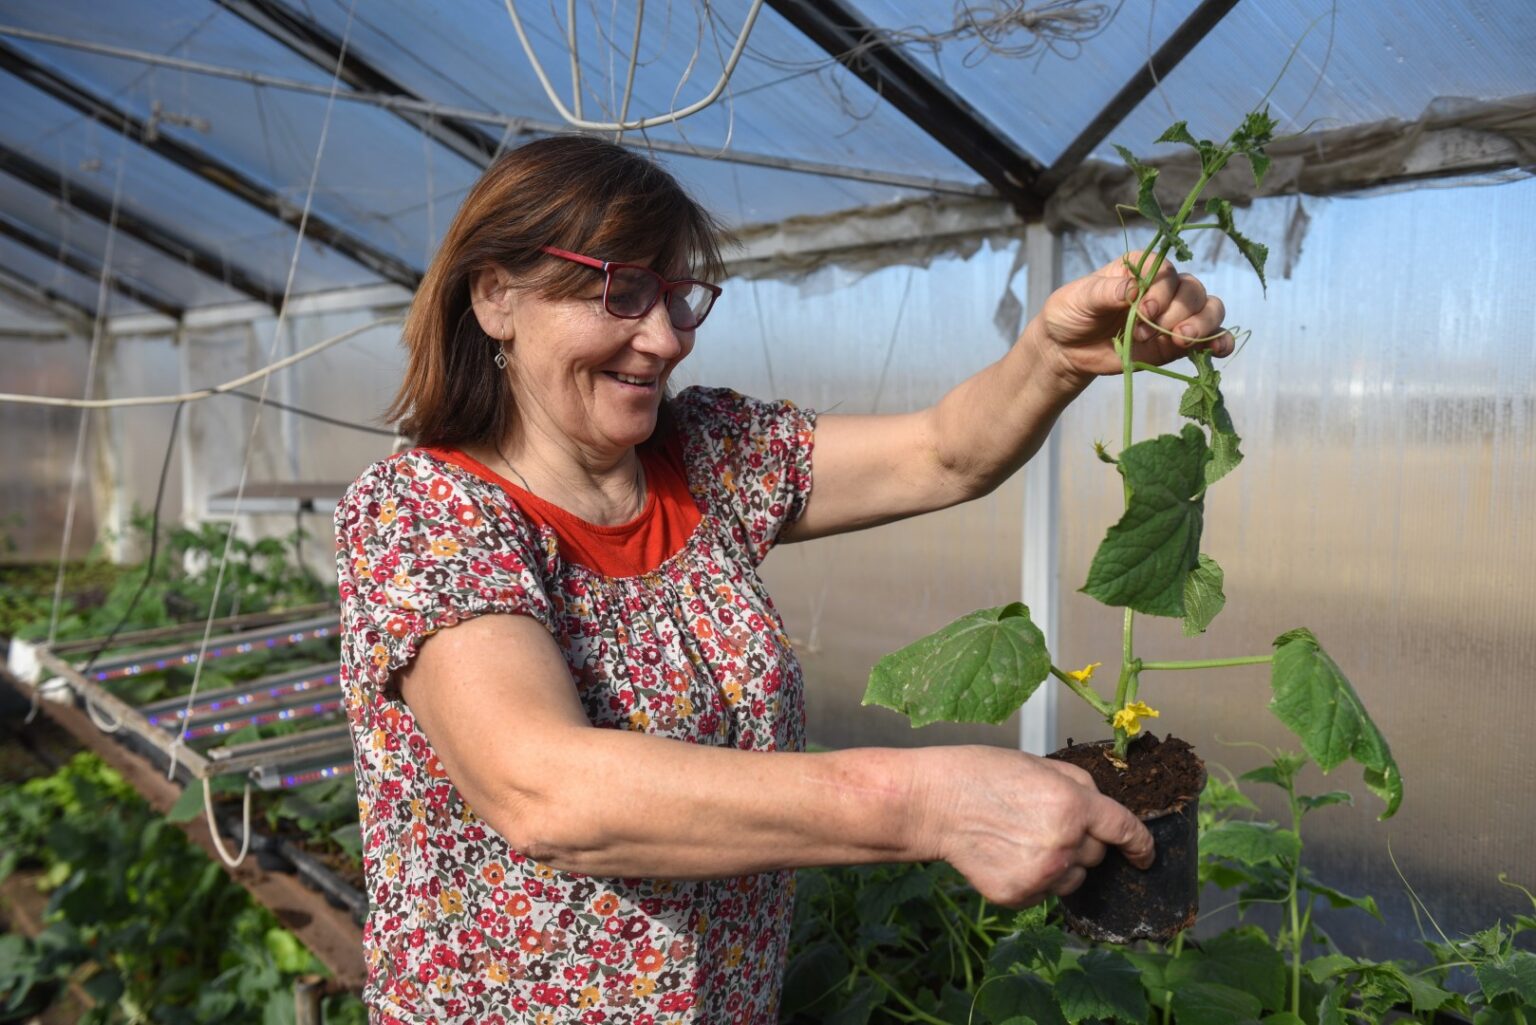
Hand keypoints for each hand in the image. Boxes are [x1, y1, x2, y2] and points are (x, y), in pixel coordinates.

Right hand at [912, 746, 1153, 906]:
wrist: (932, 803)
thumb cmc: (980, 774)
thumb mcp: (1038, 764)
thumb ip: (1079, 786)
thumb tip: (1102, 811)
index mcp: (1073, 805)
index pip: (1125, 830)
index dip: (1141, 845)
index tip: (1144, 856)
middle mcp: (1063, 844)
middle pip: (1097, 854)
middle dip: (1082, 841)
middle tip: (1044, 823)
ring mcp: (1041, 874)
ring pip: (1075, 879)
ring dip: (1062, 864)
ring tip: (1022, 840)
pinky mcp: (1019, 895)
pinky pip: (1044, 893)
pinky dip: (1034, 879)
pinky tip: (1006, 855)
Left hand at [1028, 251, 1233, 385]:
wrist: (1067, 348)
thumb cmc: (1071, 314)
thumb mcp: (1079, 299)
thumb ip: (1105, 293)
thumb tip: (1132, 289)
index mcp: (1140, 268)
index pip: (1166, 268)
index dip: (1161, 290)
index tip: (1142, 310)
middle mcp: (1163, 288)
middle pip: (1192, 290)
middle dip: (1176, 312)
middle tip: (1146, 332)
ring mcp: (1174, 315)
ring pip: (1209, 309)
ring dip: (1201, 325)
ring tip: (1180, 340)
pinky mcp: (1177, 342)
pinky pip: (1212, 337)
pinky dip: (1220, 341)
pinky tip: (1218, 350)